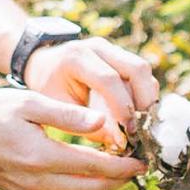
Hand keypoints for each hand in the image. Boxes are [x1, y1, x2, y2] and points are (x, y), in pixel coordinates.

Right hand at [0, 87, 146, 189]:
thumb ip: (67, 115)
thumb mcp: (29, 104)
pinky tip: (94, 176)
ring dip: (103, 188)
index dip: (122, 166)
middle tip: (139, 167)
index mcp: (39, 156)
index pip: (93, 167)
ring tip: (122, 172)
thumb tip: (103, 124)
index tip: (142, 160)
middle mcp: (35, 181)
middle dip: (118, 180)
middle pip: (91, 189)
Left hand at [20, 36, 157, 148]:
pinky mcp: (120, 56)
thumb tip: (119, 142)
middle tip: (141, 128)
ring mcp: (111, 49)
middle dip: (144, 101)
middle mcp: (98, 48)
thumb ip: (84, 123)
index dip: (123, 106)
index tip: (129, 131)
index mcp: (76, 58)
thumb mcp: (56, 108)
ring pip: (143, 70)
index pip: (109, 79)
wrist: (43, 66)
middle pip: (137, 68)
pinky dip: (143, 94)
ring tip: (140, 123)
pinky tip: (137, 114)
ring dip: (147, 98)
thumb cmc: (48, 89)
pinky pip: (141, 74)